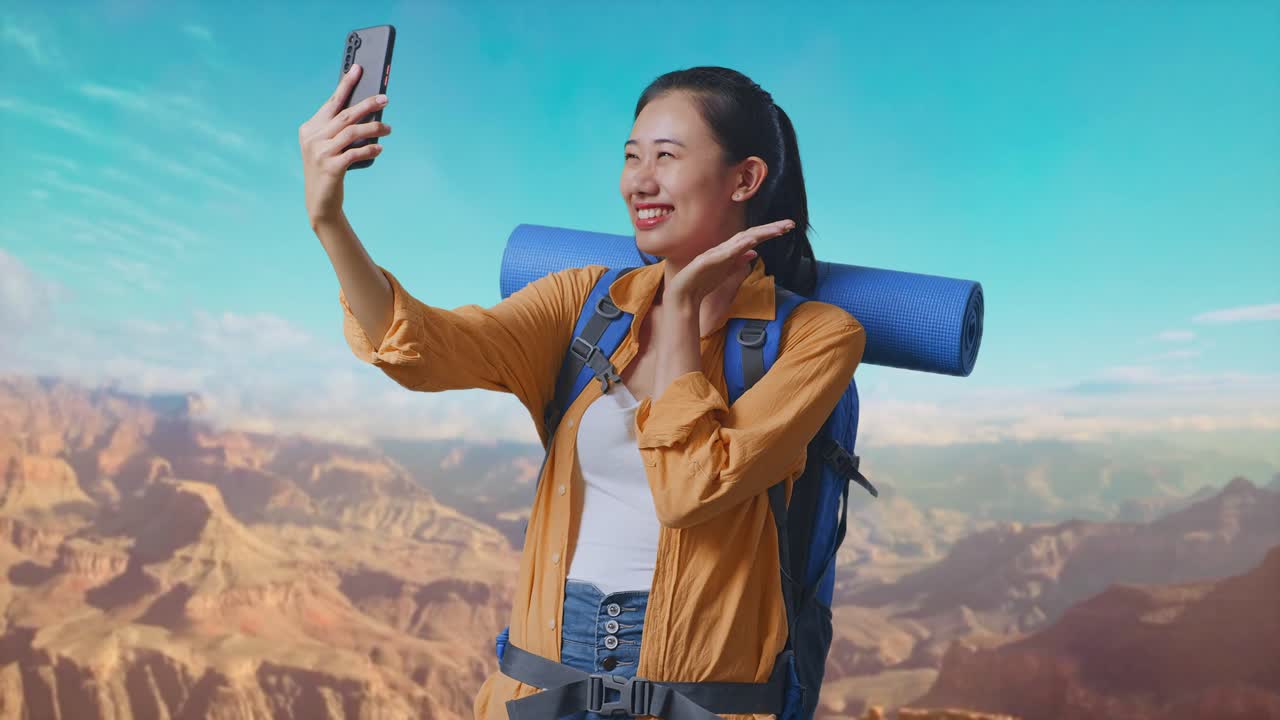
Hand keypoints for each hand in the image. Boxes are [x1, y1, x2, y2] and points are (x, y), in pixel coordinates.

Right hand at [299, 63, 393, 226]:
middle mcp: (312, 137)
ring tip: (389, 129)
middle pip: (345, 115)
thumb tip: (368, 112)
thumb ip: (341, 130)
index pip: (332, 103)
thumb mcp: (329, 147)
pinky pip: (354, 153)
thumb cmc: (329, 170)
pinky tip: (379, 149)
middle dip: (367, 104)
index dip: (346, 85)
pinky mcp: (330, 168)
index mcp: (309, 128)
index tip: (358, 69)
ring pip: (352, 132)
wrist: (320, 202)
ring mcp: (319, 152)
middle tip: (385, 98)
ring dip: (374, 128)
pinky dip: (369, 149)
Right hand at [665, 219, 795, 305]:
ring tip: (777, 230)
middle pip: (752, 234)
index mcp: (730, 251)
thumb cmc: (703, 282)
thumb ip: (740, 261)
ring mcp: (716, 253)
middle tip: (791, 224)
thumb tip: (755, 251)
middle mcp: (725, 248)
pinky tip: (752, 241)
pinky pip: (726, 252)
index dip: (770, 232)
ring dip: (760, 233)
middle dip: (771, 229)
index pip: (754, 238)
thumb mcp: (727, 271)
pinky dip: (739, 245)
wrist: (683, 295)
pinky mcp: (707, 261)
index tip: (788, 228)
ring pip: (742, 239)